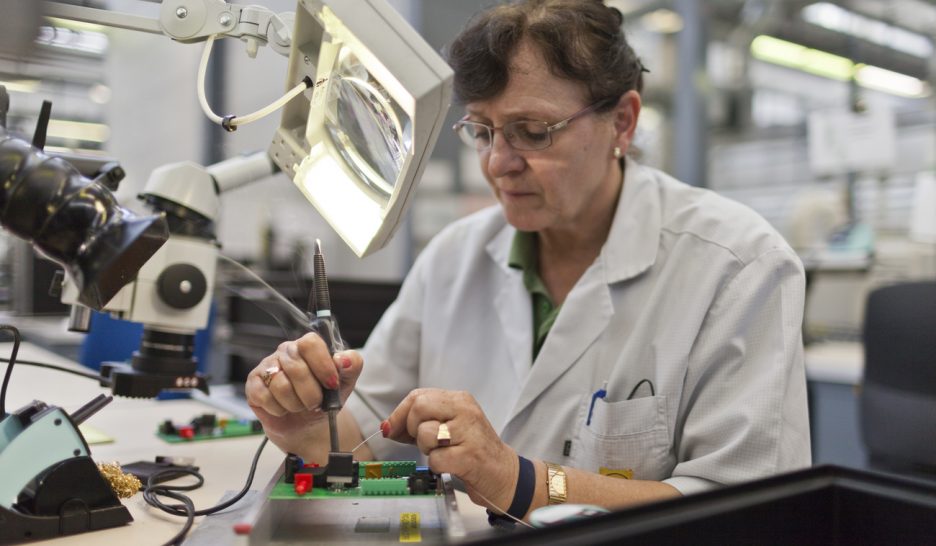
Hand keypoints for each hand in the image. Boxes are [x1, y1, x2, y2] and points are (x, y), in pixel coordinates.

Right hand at [245, 331, 362, 455]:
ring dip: (295, 404)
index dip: (322, 365)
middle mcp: (285, 352)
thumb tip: (344, 359)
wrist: (307, 424)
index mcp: (307, 346)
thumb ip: (352, 365)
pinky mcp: (253, 384)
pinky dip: (279, 409)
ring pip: (280, 385)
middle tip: (316, 403)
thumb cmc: (324, 398)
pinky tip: (284, 409)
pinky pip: (264, 396)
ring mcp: (267, 367)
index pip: (310, 343)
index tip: (332, 384)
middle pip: (296, 368)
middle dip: (311, 393)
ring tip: (300, 406)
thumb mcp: (344, 383)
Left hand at [384, 389, 518, 510]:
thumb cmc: (471, 448)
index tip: (394, 430)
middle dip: (412, 429)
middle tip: (426, 442)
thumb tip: (387, 426)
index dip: (399, 414)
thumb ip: (420, 422)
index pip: (417, 396)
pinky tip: (451, 465)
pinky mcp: (470, 457)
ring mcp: (469, 433)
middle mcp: (465, 411)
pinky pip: (435, 459)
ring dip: (426, 449)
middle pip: (419, 408)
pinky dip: (437, 466)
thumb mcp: (449, 426)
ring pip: (424, 433)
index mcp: (459, 399)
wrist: (503, 472)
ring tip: (443, 452)